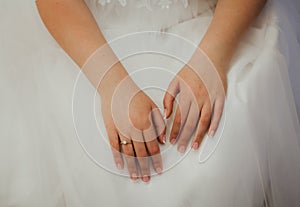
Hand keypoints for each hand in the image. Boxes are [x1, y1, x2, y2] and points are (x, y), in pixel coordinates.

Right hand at [99, 63, 165, 181]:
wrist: (116, 86)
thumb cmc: (134, 95)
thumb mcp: (153, 106)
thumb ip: (159, 124)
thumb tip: (163, 141)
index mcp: (145, 123)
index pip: (153, 147)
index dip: (157, 160)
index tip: (159, 169)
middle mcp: (133, 128)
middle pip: (141, 153)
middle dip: (145, 168)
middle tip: (147, 178)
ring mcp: (121, 129)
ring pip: (128, 153)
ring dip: (132, 167)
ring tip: (135, 177)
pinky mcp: (110, 129)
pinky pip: (114, 146)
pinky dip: (117, 157)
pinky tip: (120, 165)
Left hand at [163, 49, 226, 151]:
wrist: (210, 58)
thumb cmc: (191, 70)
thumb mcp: (175, 82)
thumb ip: (168, 98)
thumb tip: (167, 114)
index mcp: (186, 95)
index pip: (179, 117)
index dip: (175, 131)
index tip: (172, 140)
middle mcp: (198, 98)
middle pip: (190, 123)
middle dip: (185, 138)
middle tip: (181, 149)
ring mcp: (210, 99)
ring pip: (204, 121)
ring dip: (199, 135)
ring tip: (194, 146)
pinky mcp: (220, 98)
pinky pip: (218, 114)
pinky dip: (214, 125)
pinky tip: (210, 134)